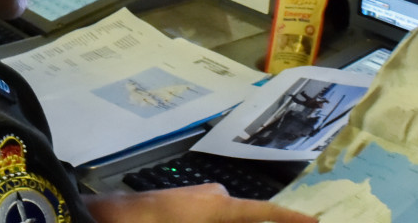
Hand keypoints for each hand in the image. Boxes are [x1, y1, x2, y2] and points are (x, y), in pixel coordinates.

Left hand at [83, 183, 318, 222]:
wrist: (102, 217)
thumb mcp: (194, 222)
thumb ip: (229, 218)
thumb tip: (243, 212)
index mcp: (215, 206)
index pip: (262, 211)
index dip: (290, 219)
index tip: (315, 222)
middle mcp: (213, 198)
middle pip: (249, 217)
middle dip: (265, 222)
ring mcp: (200, 200)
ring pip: (233, 219)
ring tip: (266, 221)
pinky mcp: (189, 206)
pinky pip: (217, 219)